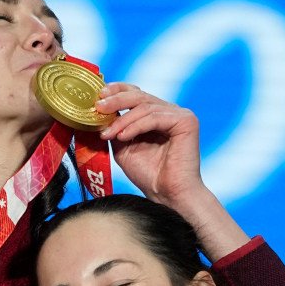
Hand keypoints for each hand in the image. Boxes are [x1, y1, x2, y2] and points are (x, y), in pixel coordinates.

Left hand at [96, 83, 203, 206]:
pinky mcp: (186, 121)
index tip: (98, 96)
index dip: (117, 90)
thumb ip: (115, 128)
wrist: (167, 195)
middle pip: (139, 95)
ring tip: (108, 134)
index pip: (136, 93)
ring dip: (122, 120)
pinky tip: (122, 137)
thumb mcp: (123, 147)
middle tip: (99, 107)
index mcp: (156, 114)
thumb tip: (99, 110)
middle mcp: (169, 111)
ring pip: (144, 106)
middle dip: (116, 100)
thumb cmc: (148, 174)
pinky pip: (154, 117)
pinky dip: (135, 126)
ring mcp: (180, 115)